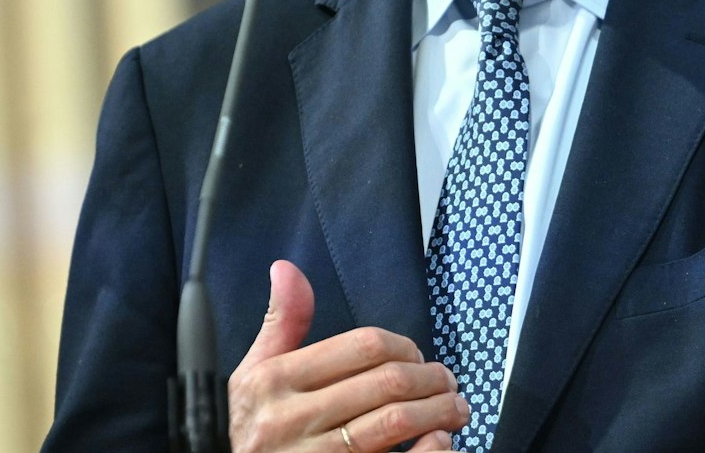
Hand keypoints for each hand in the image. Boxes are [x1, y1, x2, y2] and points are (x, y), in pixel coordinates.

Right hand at [228, 260, 468, 450]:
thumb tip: (286, 269)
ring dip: (440, 412)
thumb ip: (280, 325)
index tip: (418, 357)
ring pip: (396, 422)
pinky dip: (430, 452)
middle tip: (449, 383)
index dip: (405, 347)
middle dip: (432, 379)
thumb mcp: (252, 378)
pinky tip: (439, 443)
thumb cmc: (249, 433)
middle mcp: (291, 419)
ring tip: (454, 410)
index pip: (362, 346)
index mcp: (274, 381)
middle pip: (387, 382)